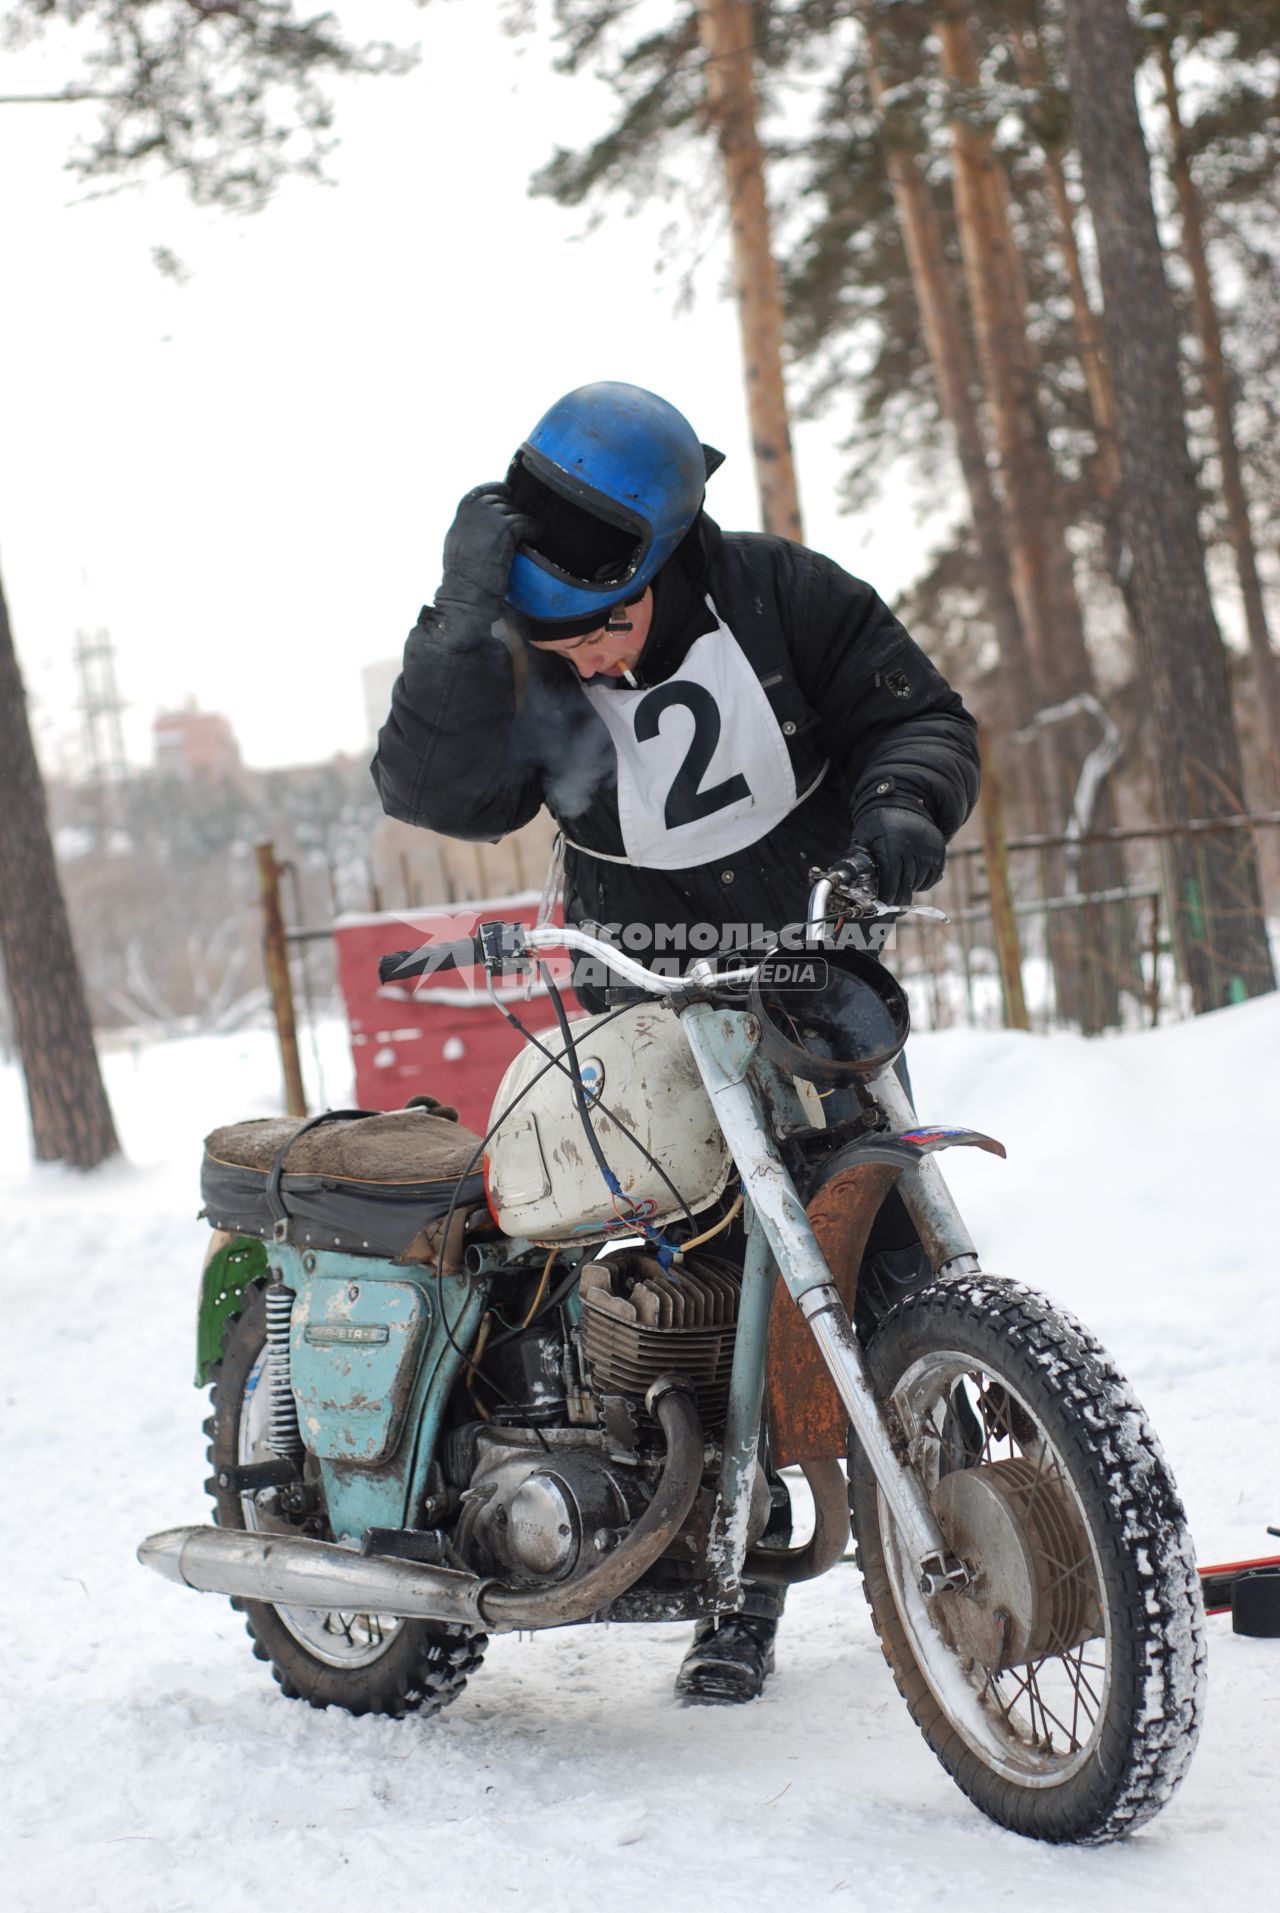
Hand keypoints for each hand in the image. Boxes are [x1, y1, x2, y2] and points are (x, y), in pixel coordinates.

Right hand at [439, 483, 537, 611]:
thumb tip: (478, 528)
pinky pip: (526, 521)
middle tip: (519, 521)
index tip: (506, 489)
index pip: (477, 494)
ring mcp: (489, 518)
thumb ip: (467, 532)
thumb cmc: (463, 580)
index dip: (493, 489)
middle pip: (498, 501)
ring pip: (512, 511)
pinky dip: (533, 527)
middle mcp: (473, 513)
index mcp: (460, 519)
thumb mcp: (457, 548)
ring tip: (529, 532)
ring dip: (521, 521)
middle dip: (510, 509)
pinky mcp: (505, 527)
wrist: (466, 591)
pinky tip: (536, 533)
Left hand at [847, 806, 945, 907]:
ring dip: (910, 888)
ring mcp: (929, 848)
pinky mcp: (939, 850)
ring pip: (920, 882)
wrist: (902, 801)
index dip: (887, 895)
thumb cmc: (877, 823)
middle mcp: (913, 846)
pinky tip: (913, 877)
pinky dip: (922, 882)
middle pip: (907, 883)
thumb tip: (854, 886)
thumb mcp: (864, 839)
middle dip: (899, 898)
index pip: (892, 878)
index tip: (883, 905)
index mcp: (892, 844)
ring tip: (901, 884)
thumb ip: (861, 862)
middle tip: (893, 907)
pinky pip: (932, 877)